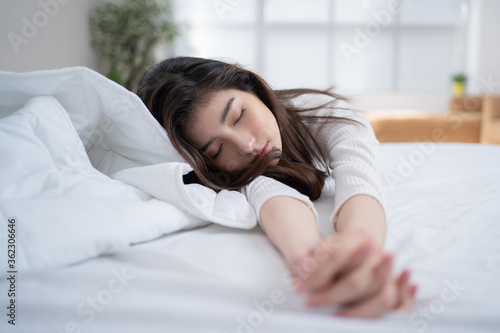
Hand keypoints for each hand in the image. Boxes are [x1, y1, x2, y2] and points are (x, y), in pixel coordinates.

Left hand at [288, 229, 416, 317]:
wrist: (361, 246)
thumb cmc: (335, 249)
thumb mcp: (320, 246)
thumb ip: (308, 257)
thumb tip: (301, 272)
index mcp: (360, 237)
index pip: (337, 256)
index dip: (317, 274)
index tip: (300, 286)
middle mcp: (379, 252)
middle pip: (357, 281)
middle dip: (330, 296)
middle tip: (311, 302)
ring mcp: (390, 271)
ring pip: (378, 296)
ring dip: (354, 311)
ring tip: (334, 315)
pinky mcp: (396, 286)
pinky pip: (398, 304)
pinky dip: (383, 311)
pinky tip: (355, 315)